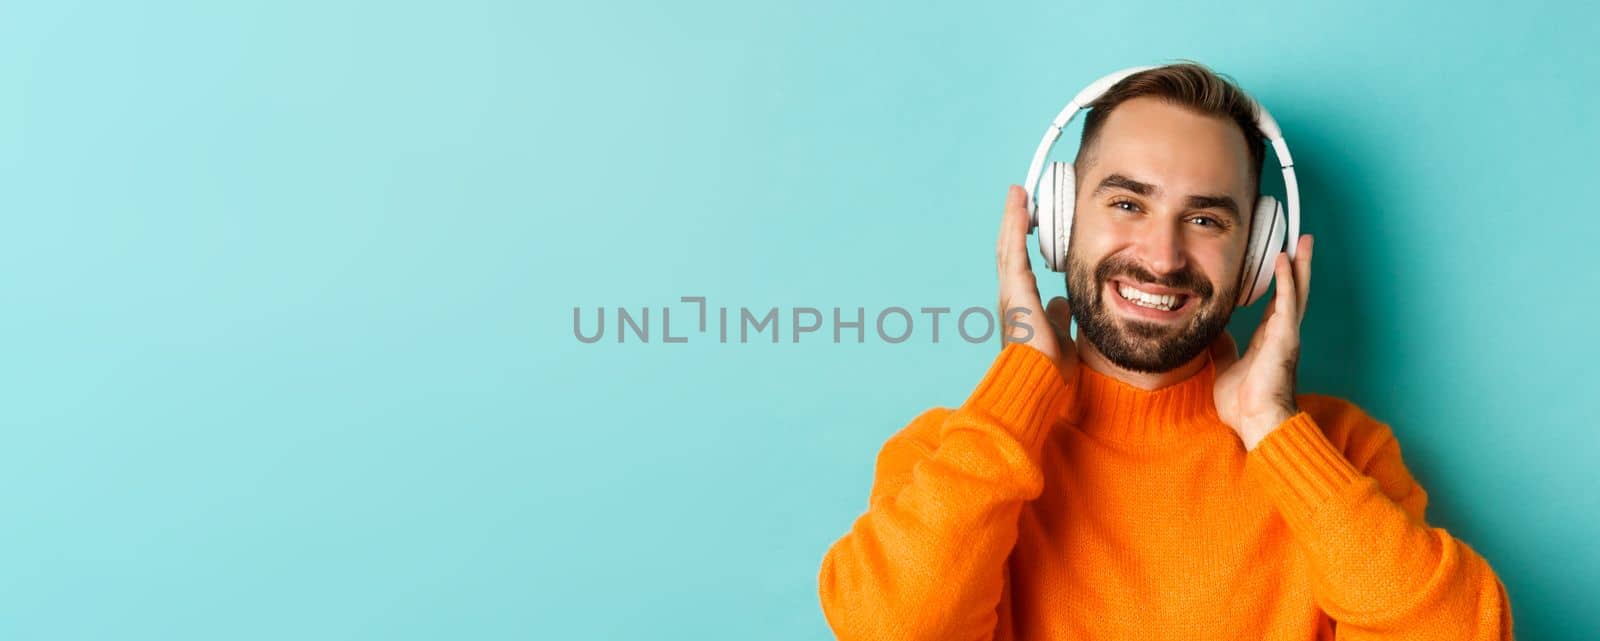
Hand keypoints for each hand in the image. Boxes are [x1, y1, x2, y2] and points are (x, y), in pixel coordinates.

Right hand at [997, 184, 1077, 384]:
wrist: (1037, 385)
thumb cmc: (1046, 369)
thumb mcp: (1058, 334)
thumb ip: (1057, 316)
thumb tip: (1061, 303)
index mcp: (1020, 305)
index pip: (1018, 264)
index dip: (1019, 239)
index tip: (1027, 218)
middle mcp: (1010, 297)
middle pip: (1009, 250)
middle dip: (1014, 222)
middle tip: (1019, 196)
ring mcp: (1010, 294)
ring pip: (1008, 247)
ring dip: (1013, 219)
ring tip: (1018, 194)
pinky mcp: (1015, 293)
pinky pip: (1014, 252)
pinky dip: (1015, 229)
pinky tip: (1021, 209)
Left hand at [1211, 234, 1313, 449]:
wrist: (1256, 423)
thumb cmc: (1243, 404)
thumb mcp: (1226, 367)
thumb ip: (1223, 348)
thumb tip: (1211, 334)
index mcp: (1268, 341)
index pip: (1275, 304)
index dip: (1279, 283)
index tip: (1279, 262)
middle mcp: (1281, 334)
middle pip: (1293, 291)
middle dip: (1297, 265)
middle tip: (1299, 240)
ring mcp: (1286, 334)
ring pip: (1297, 291)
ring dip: (1299, 264)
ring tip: (1303, 240)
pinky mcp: (1285, 337)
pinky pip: (1287, 301)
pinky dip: (1286, 279)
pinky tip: (1284, 259)